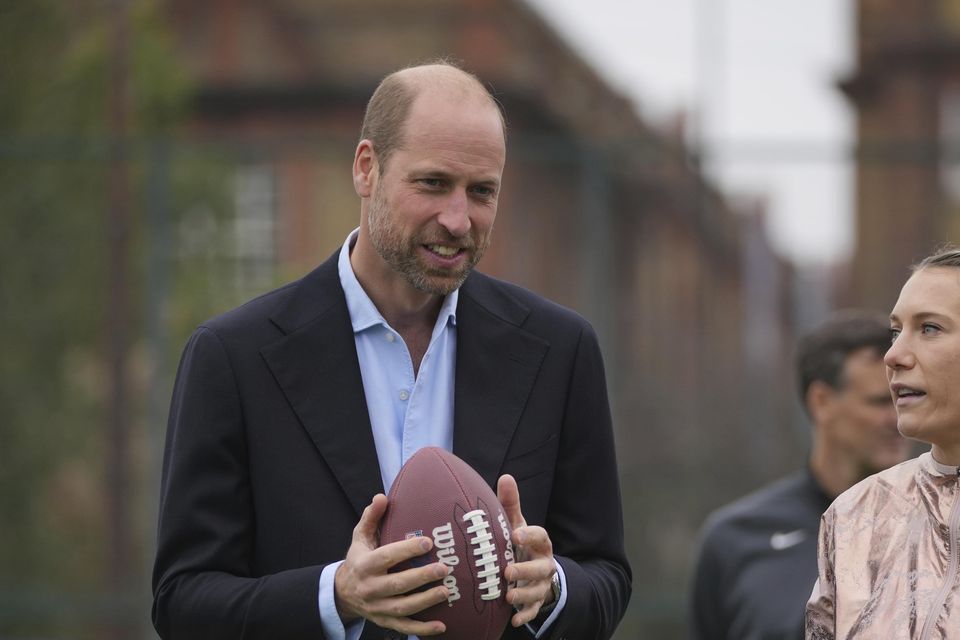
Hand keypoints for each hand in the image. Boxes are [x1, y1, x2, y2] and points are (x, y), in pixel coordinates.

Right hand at [334, 494, 450, 635]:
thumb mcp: (360, 537)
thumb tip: (382, 497)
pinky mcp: (384, 621)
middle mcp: (370, 588)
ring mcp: (377, 607)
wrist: (343, 593)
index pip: (386, 557)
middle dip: (421, 577)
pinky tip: (442, 626)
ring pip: (402, 607)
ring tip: (446, 591)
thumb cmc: (359, 559)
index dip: (406, 550)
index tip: (427, 542)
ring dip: (425, 601)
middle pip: (397, 585)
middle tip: (444, 568)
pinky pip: (404, 628)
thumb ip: (372, 517)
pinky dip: (422, 629)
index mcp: (365, 565)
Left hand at [497, 474, 556, 626]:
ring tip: (508, 596)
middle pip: (542, 567)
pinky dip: (525, 615)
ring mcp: (542, 584)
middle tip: (508, 571)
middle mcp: (545, 563)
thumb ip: (511, 503)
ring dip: (524, 594)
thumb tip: (506, 476)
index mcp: (540, 543)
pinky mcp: (536, 600)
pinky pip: (534, 610)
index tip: (515, 534)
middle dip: (526, 570)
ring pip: (538, 591)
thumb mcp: (516, 524)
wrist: (531, 568)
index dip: (530, 535)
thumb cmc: (519, 542)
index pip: (541, 536)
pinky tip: (513, 620)